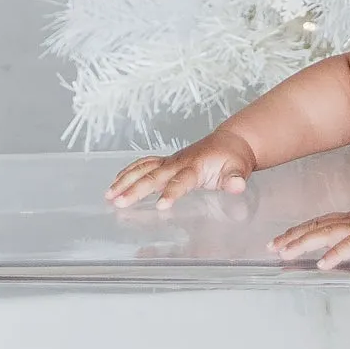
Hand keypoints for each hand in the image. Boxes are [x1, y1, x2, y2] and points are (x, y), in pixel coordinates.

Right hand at [107, 134, 255, 208]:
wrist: (230, 143)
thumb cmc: (233, 159)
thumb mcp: (240, 169)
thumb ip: (236, 179)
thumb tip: (237, 186)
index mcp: (196, 166)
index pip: (181, 181)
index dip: (171, 192)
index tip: (161, 205)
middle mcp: (178, 162)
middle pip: (153, 176)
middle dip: (135, 190)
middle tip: (120, 203)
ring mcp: (170, 161)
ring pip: (143, 169)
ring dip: (125, 181)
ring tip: (109, 195)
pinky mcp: (165, 161)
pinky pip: (143, 164)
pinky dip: (128, 172)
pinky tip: (115, 183)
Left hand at [271, 188, 349, 269]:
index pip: (325, 222)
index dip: (303, 229)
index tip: (284, 237)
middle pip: (319, 226)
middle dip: (293, 236)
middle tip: (272, 247)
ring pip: (328, 233)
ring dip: (303, 243)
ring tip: (284, 253)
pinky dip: (335, 254)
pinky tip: (322, 263)